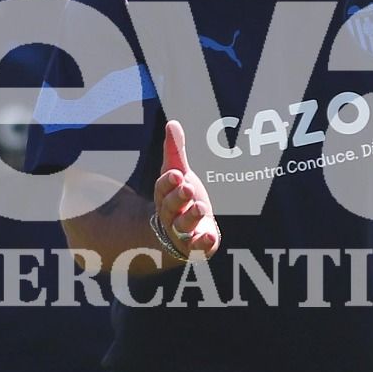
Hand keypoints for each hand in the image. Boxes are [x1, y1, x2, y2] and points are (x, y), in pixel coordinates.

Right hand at [152, 120, 221, 257]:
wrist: (184, 232)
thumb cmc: (181, 198)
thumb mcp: (180, 173)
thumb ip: (176, 152)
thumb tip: (172, 123)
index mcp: (165, 196)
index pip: (163, 188)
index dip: (169, 182)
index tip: (177, 174)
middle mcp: (170, 216)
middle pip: (170, 208)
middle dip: (178, 197)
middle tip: (188, 187)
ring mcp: (182, 233)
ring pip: (182, 228)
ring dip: (190, 217)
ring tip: (200, 207)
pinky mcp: (196, 247)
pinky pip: (196, 248)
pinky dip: (202, 244)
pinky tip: (210, 237)